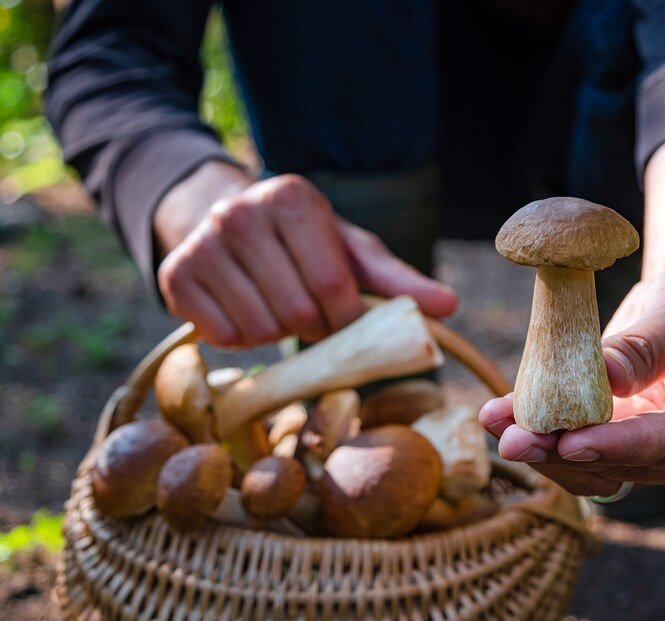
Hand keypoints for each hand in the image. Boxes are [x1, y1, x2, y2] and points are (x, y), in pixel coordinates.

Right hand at [155, 163, 456, 345]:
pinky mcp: (175, 274)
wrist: (225, 219)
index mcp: (293, 199)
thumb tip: (450, 306)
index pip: (333, 285)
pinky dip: (241, 337)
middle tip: (309, 311)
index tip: (344, 316)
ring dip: (278, 333)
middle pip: (298, 311)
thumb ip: (398, 279)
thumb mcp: (352, 249)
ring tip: (277, 305)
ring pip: (260, 329)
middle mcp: (241, 213)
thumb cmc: (304, 241)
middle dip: (313, 326)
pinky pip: (223, 337)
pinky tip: (244, 308)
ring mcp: (202, 243)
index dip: (345, 317)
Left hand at [481, 120, 664, 496]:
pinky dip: (547, 435)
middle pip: (625, 465)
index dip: (615, 445)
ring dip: (544, 448)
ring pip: (596, 469)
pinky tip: (505, 414)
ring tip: (496, 420)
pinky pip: (584, 451)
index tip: (569, 443)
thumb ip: (641, 350)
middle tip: (511, 436)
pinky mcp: (631, 448)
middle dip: (563, 450)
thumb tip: (602, 379)